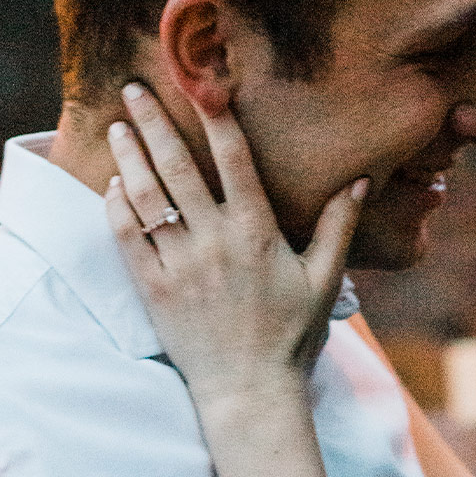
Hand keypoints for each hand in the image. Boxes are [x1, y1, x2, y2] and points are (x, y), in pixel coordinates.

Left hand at [106, 84, 368, 401]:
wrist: (249, 394)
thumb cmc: (291, 339)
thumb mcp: (324, 282)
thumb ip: (338, 227)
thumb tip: (360, 180)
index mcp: (257, 233)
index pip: (234, 159)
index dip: (215, 115)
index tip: (199, 82)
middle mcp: (215, 242)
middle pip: (177, 167)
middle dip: (154, 122)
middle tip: (134, 88)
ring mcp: (181, 266)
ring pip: (146, 197)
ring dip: (129, 157)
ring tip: (118, 127)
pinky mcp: (154, 290)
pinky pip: (127, 239)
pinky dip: (118, 208)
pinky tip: (114, 186)